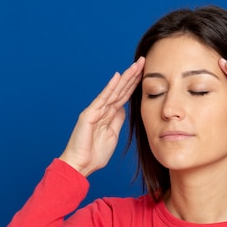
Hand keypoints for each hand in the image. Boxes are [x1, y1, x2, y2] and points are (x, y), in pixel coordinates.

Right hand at [59, 57, 144, 175]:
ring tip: (136, 65)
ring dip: (126, 78)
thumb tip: (123, 109)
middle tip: (143, 61)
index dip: (134, 85)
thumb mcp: (112, 136)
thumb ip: (117, 121)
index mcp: (108, 115)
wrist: (80, 165)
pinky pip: (102, 99)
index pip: (124, 96)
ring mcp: (95, 110)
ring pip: (114, 91)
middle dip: (132, 76)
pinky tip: (118, 76)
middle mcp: (102, 109)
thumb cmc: (94, 154)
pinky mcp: (89, 114)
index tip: (145, 74)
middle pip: (121, 90)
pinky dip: (110, 87)